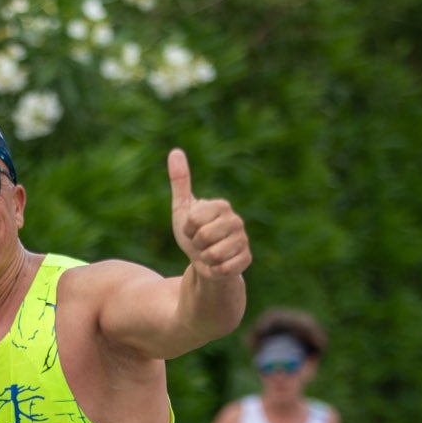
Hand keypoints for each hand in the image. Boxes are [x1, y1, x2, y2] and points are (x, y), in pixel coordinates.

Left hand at [168, 149, 250, 277]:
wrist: (205, 262)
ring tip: (208, 254)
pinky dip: (213, 270)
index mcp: (221, 206)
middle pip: (203, 237)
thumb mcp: (183, 208)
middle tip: (201, 244)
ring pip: (213, 254)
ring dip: (204, 259)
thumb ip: (180, 181)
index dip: (188, 229)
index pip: (193, 220)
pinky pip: (222, 268)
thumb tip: (175, 151)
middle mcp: (236, 220)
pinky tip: (217, 266)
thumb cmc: (194, 234)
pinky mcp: (246, 259)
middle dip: (196, 245)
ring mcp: (243, 240)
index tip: (192, 229)